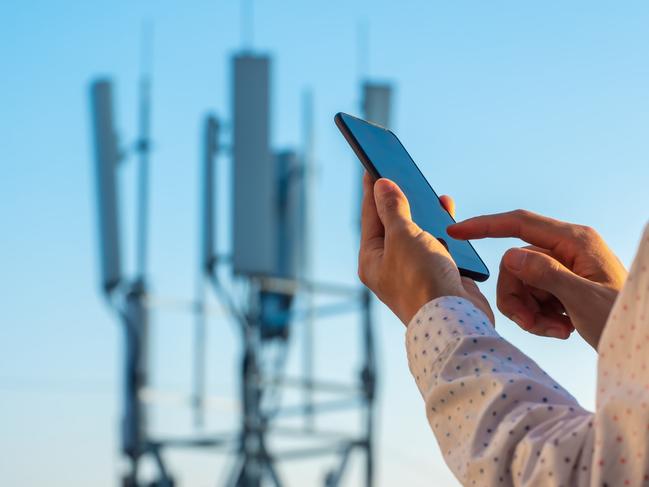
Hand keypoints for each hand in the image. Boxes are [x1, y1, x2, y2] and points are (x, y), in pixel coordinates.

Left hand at [358, 173, 492, 324]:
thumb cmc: (421, 280)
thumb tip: (381, 185)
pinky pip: (438, 244)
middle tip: (400, 171)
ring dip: (424, 212)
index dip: (372, 188)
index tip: (372, 164)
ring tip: (428, 191)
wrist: (455, 319)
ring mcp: (414, 271)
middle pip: (393, 223)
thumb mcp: (402, 237)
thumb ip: (392, 209)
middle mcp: (390, 265)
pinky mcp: (438, 274)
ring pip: (418, 233)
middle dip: (400, 198)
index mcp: (371, 259)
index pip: (370, 216)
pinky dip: (443, 228)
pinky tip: (447, 213)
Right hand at [448, 210, 626, 348]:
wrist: (640, 346)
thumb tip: (510, 257)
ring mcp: (564, 268)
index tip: (457, 231)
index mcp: (575, 241)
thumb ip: (546, 275)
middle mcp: (567, 249)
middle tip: (530, 323)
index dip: (485, 226)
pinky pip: (532, 296)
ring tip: (553, 330)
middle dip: (516, 296)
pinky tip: (561, 329)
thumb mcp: (583, 300)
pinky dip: (538, 316)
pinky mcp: (562, 285)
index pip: (520, 223)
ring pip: (520, 283)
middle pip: (515, 264)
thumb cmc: (622, 319)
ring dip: (528, 311)